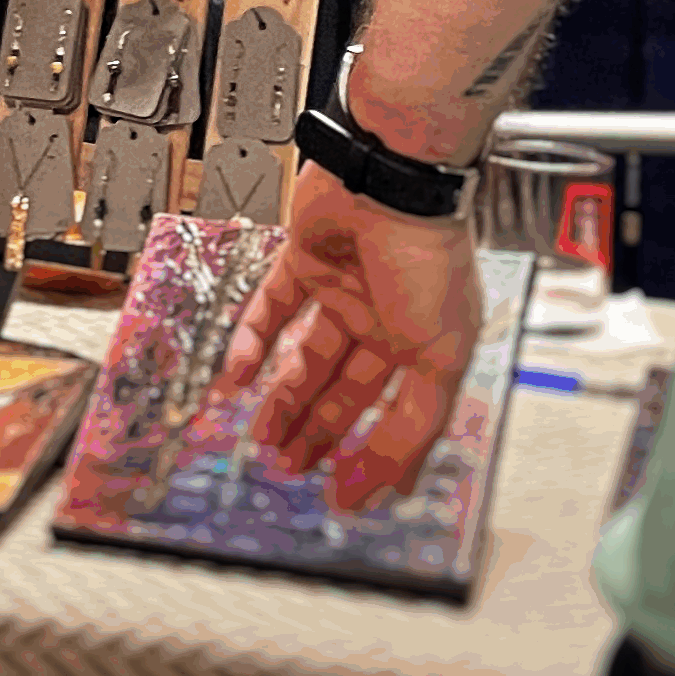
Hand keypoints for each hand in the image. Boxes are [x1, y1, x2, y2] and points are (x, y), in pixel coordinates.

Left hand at [213, 162, 482, 510]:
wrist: (390, 178)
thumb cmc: (428, 255)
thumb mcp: (441, 355)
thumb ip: (416, 423)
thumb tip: (397, 482)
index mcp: (427, 343)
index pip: (398, 415)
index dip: (375, 459)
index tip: (346, 497)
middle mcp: (385, 319)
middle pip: (344, 390)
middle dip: (318, 432)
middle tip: (289, 468)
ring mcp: (343, 289)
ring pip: (305, 356)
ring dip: (282, 398)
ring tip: (260, 437)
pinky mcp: (303, 260)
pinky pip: (270, 310)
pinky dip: (250, 343)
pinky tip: (233, 378)